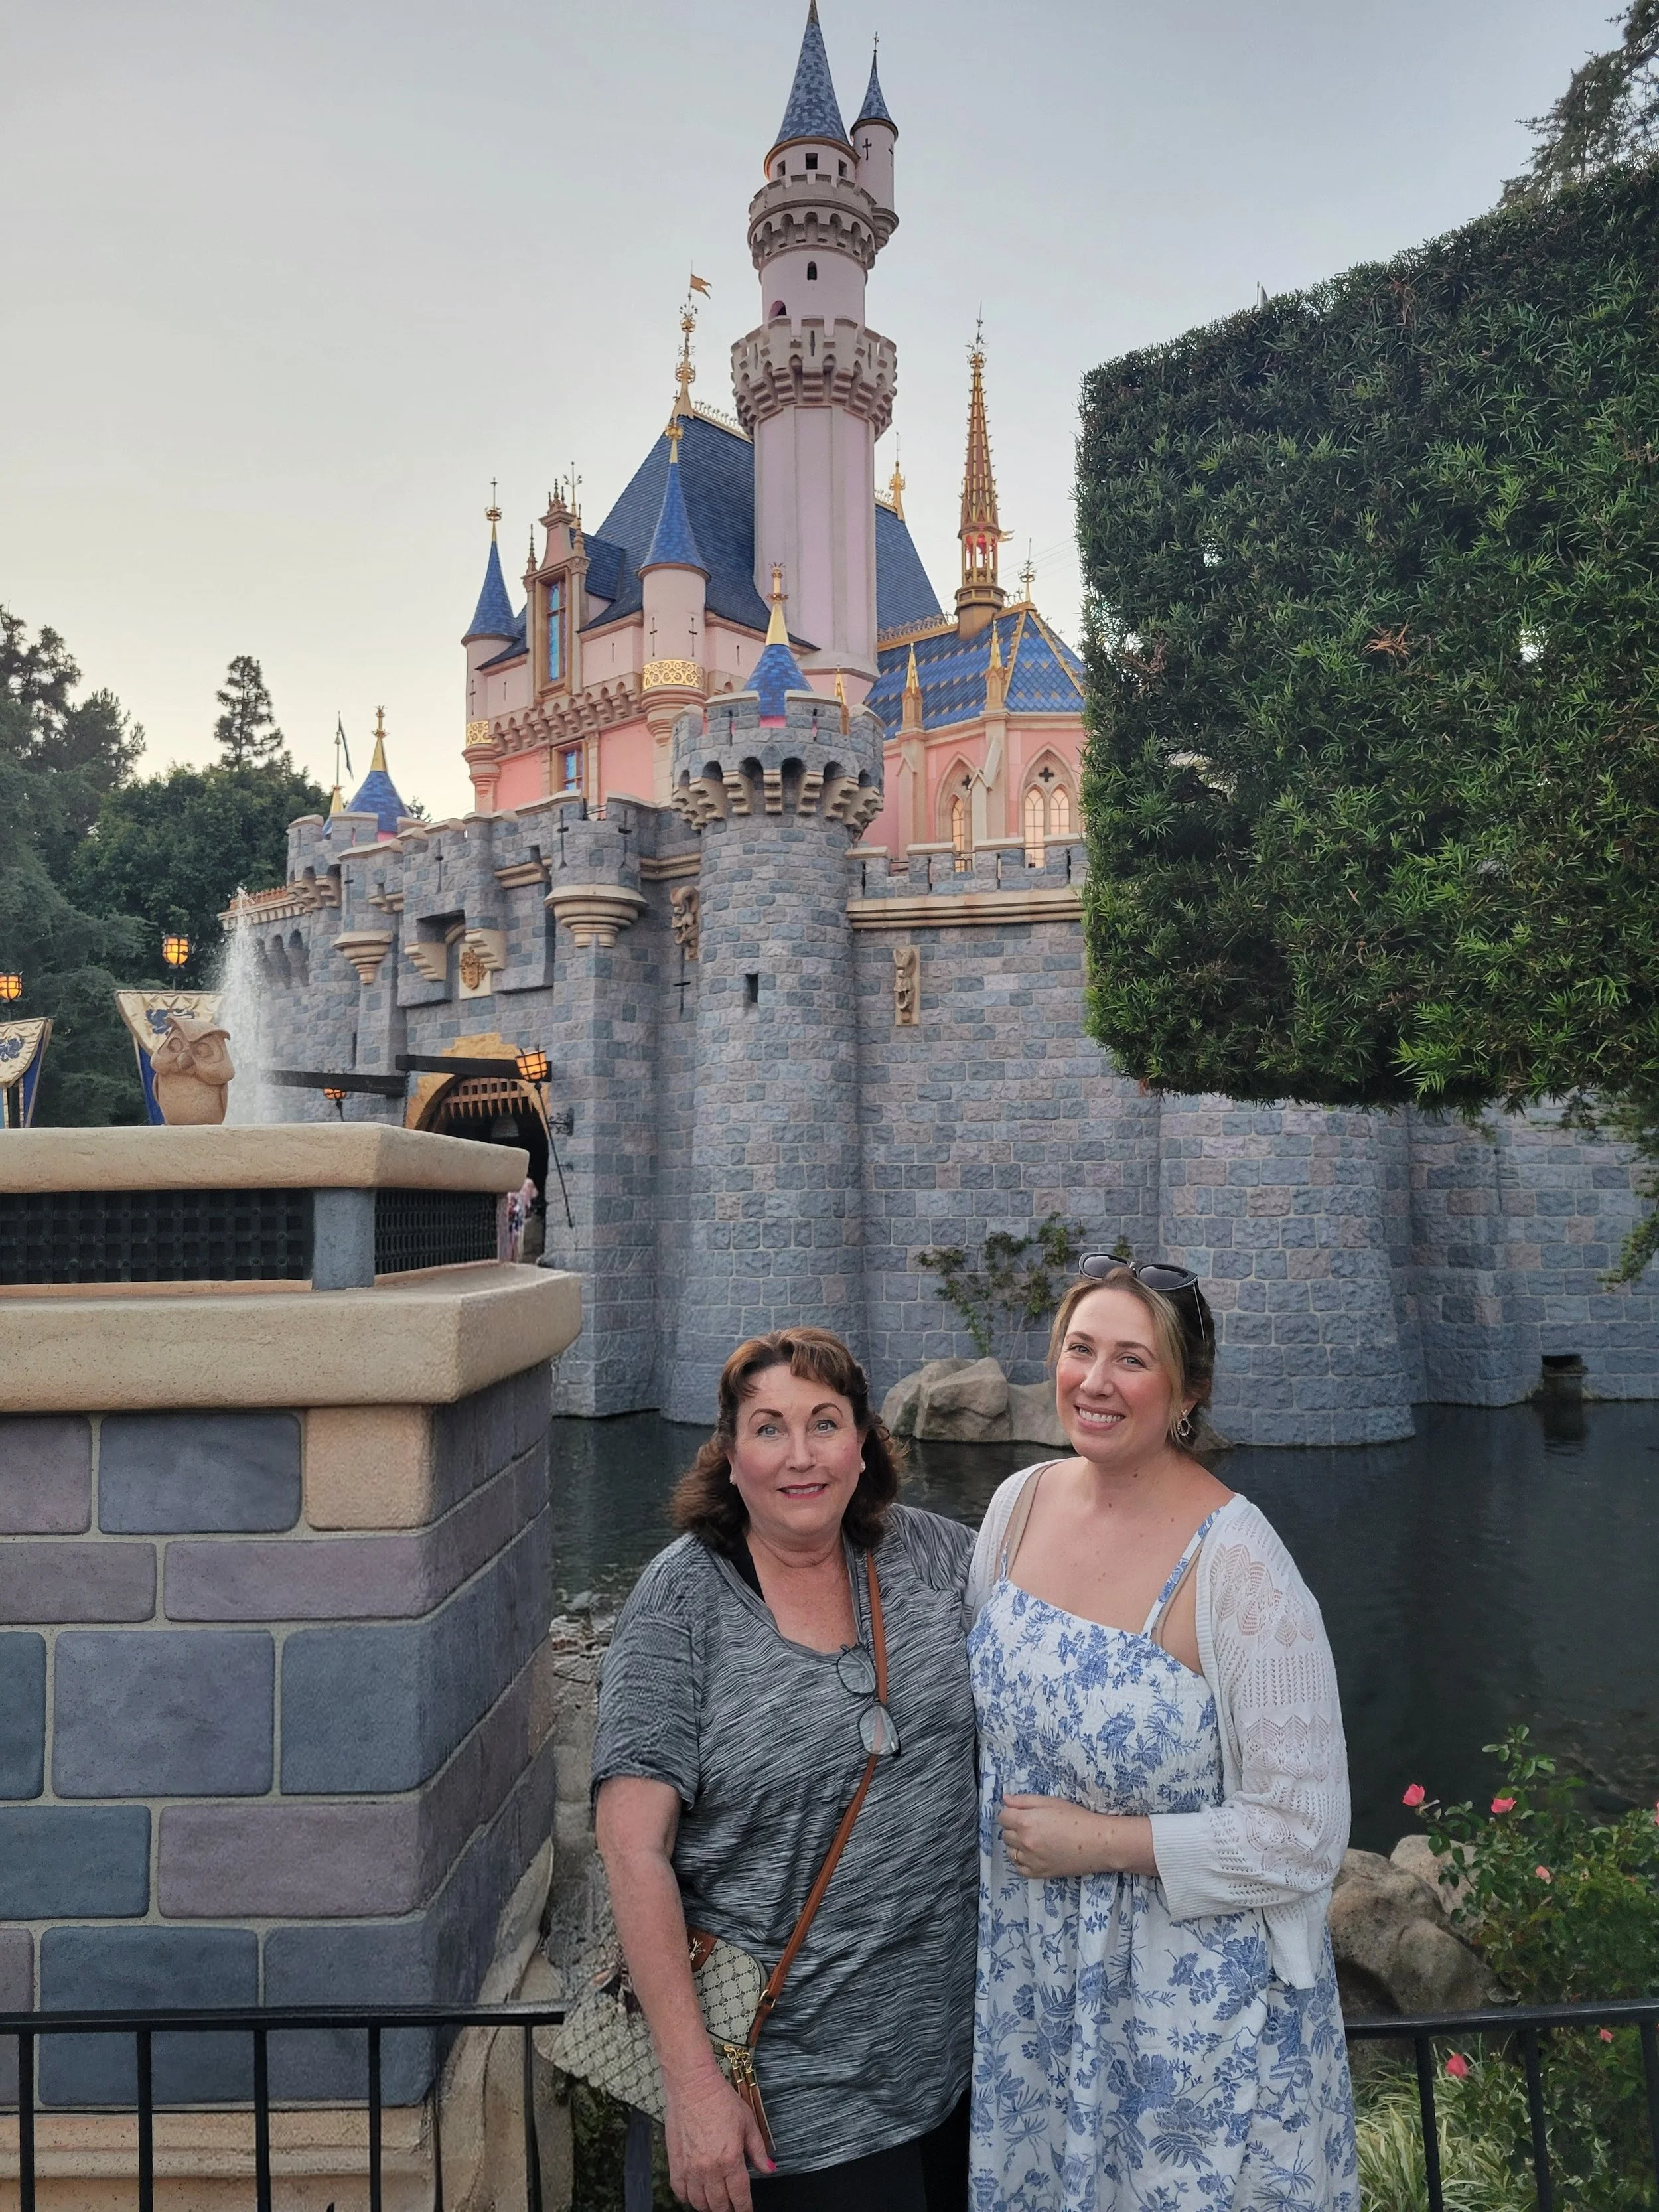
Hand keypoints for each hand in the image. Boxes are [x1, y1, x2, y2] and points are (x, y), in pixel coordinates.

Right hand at [663, 2064, 773, 2210]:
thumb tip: (769, 2169)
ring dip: (709, 2206)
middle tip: (732, 2204)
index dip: (745, 2209)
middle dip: (728, 2209)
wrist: (692, 2085)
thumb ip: (758, 2150)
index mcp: (730, 2159)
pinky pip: (680, 2192)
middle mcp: (709, 2169)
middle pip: (719, 2205)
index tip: (746, 2211)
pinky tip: (695, 2193)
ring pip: (700, 2203)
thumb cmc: (720, 2099)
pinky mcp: (674, 2163)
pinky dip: (688, 2198)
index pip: (740, 2197)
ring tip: (715, 2200)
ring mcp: (690, 2168)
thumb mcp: (748, 2122)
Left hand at [999, 1793, 1150, 1879]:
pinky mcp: (1039, 1874)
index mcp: (1026, 1822)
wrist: (1096, 1843)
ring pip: (1011, 1852)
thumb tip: (1005, 1799)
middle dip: (1014, 1828)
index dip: (1011, 1813)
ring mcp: (1031, 1860)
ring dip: (1017, 1845)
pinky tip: (1034, 1854)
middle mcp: (1025, 1842)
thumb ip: (1024, 1800)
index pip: (1003, 1817)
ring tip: (1034, 1840)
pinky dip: (1022, 1861)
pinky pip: (1019, 1868)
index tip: (1022, 1813)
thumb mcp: (1050, 1802)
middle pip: (1005, 1834)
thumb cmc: (1076, 1818)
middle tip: (1031, 1825)